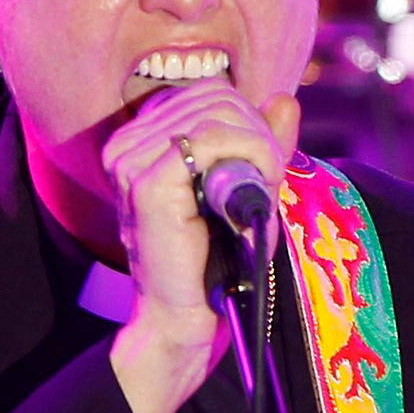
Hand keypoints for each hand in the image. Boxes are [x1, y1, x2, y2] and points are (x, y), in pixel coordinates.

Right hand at [96, 79, 299, 412]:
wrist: (187, 319)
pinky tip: (257, 184)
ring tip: (262, 187)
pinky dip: (249, 153)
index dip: (249, 119)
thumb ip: (263, 143)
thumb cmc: (215, 263)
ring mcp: (132, 161)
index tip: (266, 164)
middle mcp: (128, 143)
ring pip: (217, 111)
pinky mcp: (147, 183)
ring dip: (257, 145)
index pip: (209, 93)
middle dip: (258, 131)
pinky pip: (210, 137)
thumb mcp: (247, 190)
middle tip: (270, 178)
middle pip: (215, 96)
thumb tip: (285, 100)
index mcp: (143, 140)